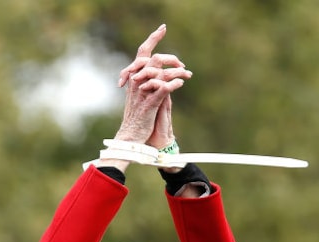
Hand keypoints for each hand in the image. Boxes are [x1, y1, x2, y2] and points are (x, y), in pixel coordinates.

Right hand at [114, 24, 190, 145]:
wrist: (130, 137)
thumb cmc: (138, 118)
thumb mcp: (144, 97)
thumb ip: (152, 83)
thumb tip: (164, 73)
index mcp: (135, 78)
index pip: (142, 52)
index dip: (153, 38)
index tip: (163, 28)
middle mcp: (137, 83)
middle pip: (153, 59)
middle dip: (171, 58)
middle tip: (183, 65)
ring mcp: (142, 93)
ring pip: (159, 73)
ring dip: (176, 72)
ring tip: (187, 75)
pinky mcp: (148, 105)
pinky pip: (161, 90)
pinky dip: (172, 85)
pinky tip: (180, 85)